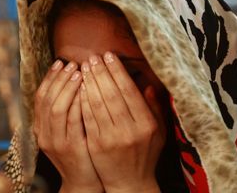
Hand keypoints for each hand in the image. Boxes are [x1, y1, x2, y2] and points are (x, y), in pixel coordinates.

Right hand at [34, 60, 102, 192]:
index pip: (40, 96)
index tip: (60, 63)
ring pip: (56, 108)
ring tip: (79, 73)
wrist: (82, 182)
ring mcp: (55, 141)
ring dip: (67, 88)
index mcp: (40, 127)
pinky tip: (87, 92)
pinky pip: (72, 121)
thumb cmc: (79, 152)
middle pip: (46, 99)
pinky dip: (77, 104)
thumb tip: (72, 80)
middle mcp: (43, 133)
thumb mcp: (66, 131)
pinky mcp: (70, 147)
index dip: (49, 78)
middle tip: (71, 64)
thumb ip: (66, 110)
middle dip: (59, 79)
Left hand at [80, 52, 165, 192]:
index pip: (129, 91)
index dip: (117, 71)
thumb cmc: (144, 154)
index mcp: (147, 124)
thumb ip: (154, 108)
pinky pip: (87, 118)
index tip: (109, 56)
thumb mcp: (158, 133)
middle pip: (112, 95)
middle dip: (101, 73)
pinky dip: (82, 100)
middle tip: (92, 57)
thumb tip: (147, 85)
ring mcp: (112, 138)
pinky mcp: (96, 144)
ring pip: (97, 104)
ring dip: (89, 83)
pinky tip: (78, 87)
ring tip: (83, 67)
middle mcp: (130, 130)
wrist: (130, 183)